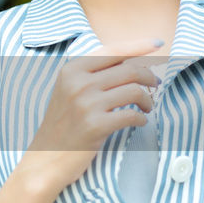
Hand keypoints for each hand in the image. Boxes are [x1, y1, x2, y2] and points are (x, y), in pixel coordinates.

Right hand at [22, 38, 163, 191]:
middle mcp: (78, 83)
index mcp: (72, 70)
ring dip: (147, 100)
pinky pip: (131, 115)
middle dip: (149, 76)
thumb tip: (133, 60)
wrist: (45, 158)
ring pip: (134, 91)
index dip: (139, 46)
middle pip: (130, 69)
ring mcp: (86, 104)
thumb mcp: (69, 91)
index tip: (158, 44)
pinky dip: (141, 119)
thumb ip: (94, 74)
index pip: (113, 51)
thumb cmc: (63, 125)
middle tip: (155, 85)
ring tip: (146, 108)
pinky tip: (139, 122)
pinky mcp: (95, 126)